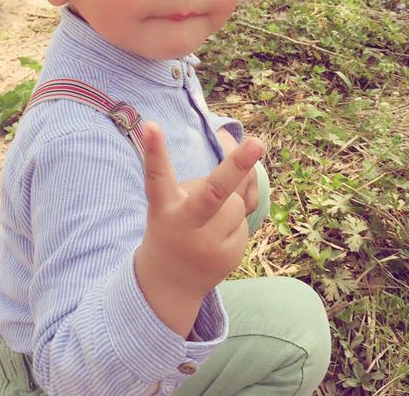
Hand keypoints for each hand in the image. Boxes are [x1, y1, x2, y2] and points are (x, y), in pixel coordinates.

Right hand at [135, 122, 264, 335]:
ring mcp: (208, 244)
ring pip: (236, 203)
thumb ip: (208, 181)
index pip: (157, 176)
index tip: (151, 126)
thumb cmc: (173, 226)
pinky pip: (245, 221)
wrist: (169, 282)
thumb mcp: (174, 204)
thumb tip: (248, 155)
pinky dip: (234, 222)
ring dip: (229, 204)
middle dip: (237, 165)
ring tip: (208, 221)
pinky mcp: (228, 256)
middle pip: (214, 192)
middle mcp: (185, 225)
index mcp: (164, 207)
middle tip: (257, 142)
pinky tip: (216, 236)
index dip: (154, 151)